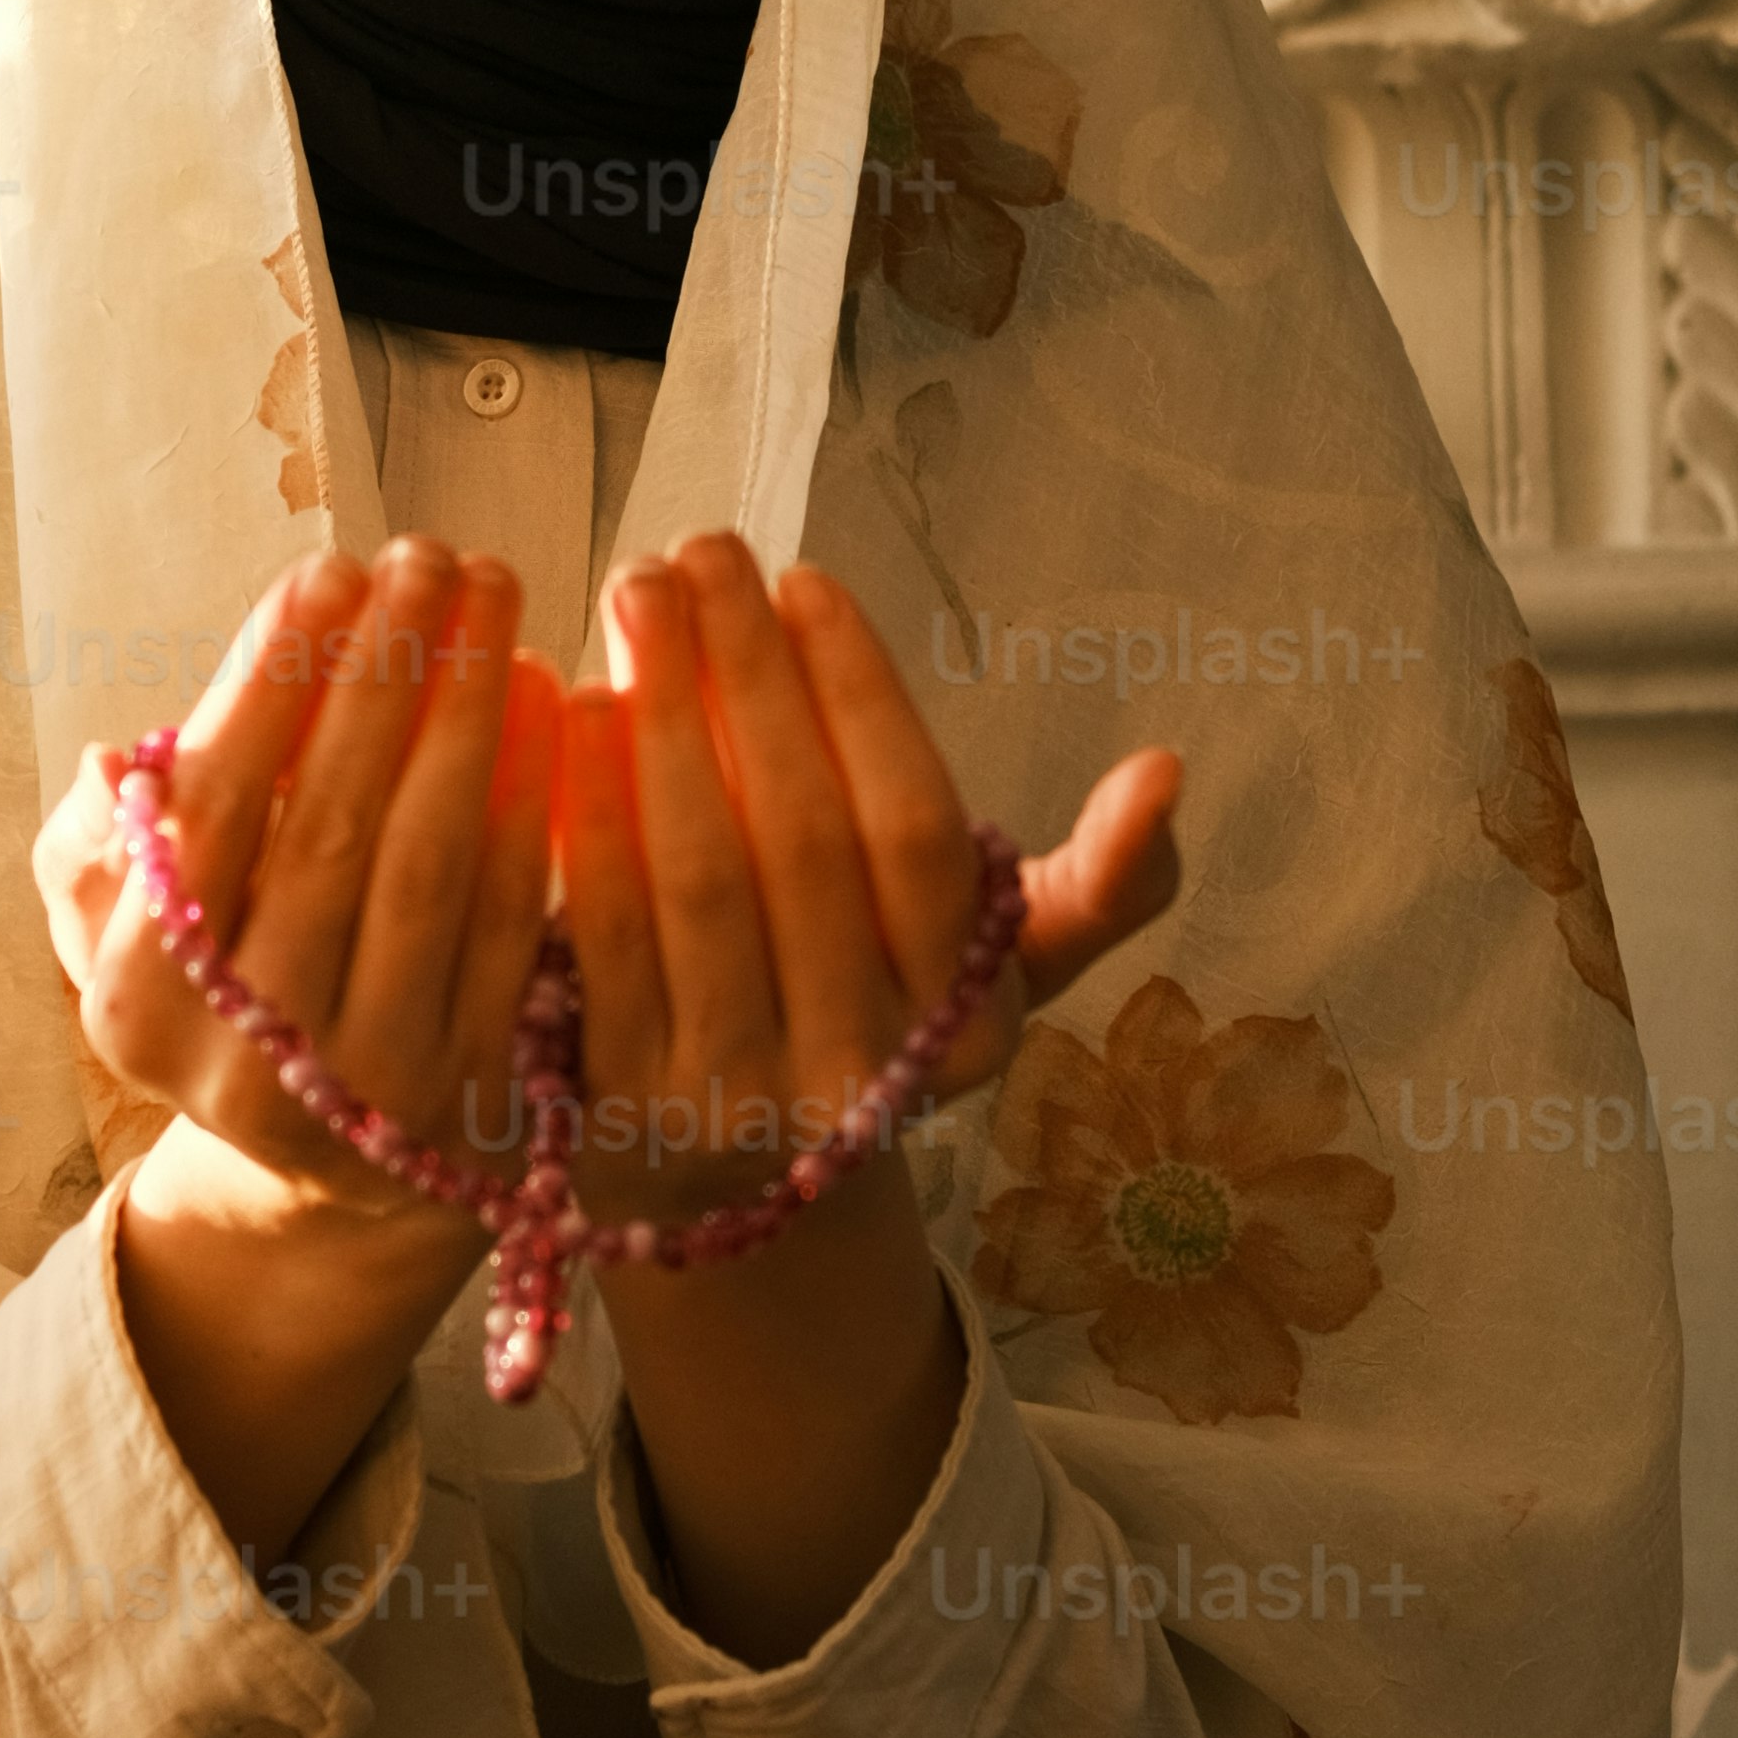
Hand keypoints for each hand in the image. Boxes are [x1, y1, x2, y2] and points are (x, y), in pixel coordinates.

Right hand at [33, 538, 558, 1223]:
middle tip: (426, 556)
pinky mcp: (477, 1089)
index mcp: (137, 1006)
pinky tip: (549, 697)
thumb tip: (124, 762)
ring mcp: (368, 1088)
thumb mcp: (122, 926)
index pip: (207, 814)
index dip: (270, 684)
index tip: (326, 570)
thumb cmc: (224, 970)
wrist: (326, 1155)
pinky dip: (533, 801)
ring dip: (467, 713)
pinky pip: (513, 920)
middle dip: (384, 673)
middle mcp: (245, 1063)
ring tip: (491, 598)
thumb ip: (98, 843)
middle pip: (327, 830)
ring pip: (428, 866)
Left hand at [555, 538, 1184, 1228]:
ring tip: (637, 598)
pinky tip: (569, 708)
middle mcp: (858, 1073)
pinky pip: (602, 934)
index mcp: (962, 1022)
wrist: (731, 1186)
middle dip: (745, 672)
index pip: (916, 827)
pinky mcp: (614, 1106)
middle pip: (801, 838)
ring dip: (662, 718)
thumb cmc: (869, 1011)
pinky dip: (588, 814)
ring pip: (698, 878)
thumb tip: (1168, 769)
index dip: (862, 692)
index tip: (803, 579)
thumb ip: (1105, 881)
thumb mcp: (1003, 969)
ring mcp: (733, 1099)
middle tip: (698, 551)